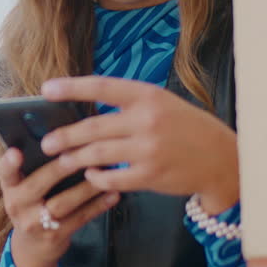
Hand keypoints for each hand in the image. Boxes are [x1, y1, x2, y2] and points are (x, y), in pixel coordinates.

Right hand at [0, 147, 119, 266]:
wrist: (32, 248)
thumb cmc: (32, 206)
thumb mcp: (23, 189)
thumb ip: (34, 169)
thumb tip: (65, 142)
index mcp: (10, 188)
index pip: (5, 173)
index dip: (8, 162)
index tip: (16, 152)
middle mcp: (18, 205)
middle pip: (37, 185)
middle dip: (58, 169)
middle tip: (77, 155)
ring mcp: (35, 223)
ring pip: (63, 203)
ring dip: (86, 187)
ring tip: (103, 173)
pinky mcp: (55, 236)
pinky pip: (79, 218)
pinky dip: (98, 205)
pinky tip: (112, 194)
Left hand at [39, 76, 239, 213]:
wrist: (221, 158)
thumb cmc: (185, 127)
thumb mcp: (161, 103)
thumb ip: (128, 104)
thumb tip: (85, 110)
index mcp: (147, 96)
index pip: (102, 87)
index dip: (71, 88)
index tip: (45, 90)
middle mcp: (147, 120)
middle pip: (93, 127)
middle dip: (65, 136)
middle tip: (47, 142)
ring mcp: (149, 150)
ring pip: (98, 155)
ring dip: (75, 159)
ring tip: (61, 161)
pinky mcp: (150, 176)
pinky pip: (113, 179)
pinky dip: (97, 179)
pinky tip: (90, 176)